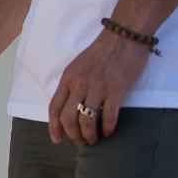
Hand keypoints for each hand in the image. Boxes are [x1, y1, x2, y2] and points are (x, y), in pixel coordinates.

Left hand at [47, 28, 149, 145]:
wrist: (123, 36)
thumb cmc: (101, 51)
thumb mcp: (78, 65)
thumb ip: (72, 85)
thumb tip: (69, 109)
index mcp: (68, 77)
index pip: (54, 107)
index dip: (54, 127)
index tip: (57, 140)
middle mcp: (80, 83)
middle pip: (68, 119)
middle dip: (73, 135)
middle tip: (81, 141)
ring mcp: (98, 87)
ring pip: (87, 121)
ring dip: (89, 135)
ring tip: (94, 139)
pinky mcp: (116, 89)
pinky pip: (108, 117)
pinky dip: (107, 129)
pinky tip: (108, 131)